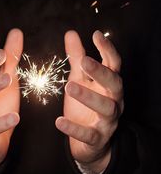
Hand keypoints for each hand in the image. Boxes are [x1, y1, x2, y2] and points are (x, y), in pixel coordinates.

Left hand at [56, 30, 122, 173]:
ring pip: (106, 108)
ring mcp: (107, 120)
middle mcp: (113, 99)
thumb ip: (76, 57)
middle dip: (101, 72)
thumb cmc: (86, 102)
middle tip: (84, 61)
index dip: (107, 49)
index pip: (113, 63)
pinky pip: (88, 134)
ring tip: (69, 87)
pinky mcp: (97, 138)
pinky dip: (74, 128)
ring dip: (89, 97)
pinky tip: (59, 121)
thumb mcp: (80, 77)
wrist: (90, 140)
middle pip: (114, 83)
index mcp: (108, 83)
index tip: (96, 35)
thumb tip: (71, 33)